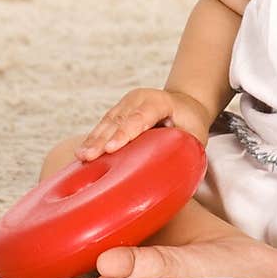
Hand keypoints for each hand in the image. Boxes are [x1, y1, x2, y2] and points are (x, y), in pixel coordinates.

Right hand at [76, 88, 211, 159]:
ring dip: (93, 140)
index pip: (141, 117)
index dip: (125, 133)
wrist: (185, 103)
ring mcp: (127, 103)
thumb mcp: (195, 135)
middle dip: (102, 139)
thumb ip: (186, 150)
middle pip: (119, 120)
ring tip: (81, 157)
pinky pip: (103, 125)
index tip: (112, 148)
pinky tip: (82, 152)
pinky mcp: (118, 111)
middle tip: (88, 157)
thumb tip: (176, 179)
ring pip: (107, 122)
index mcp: (160, 102)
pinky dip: (93, 138)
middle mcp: (140, 98)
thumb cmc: (191, 123)